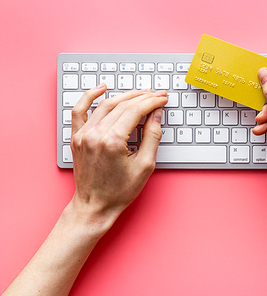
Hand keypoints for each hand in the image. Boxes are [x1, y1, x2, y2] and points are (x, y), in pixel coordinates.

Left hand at [70, 85, 168, 226]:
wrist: (94, 207)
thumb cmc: (119, 192)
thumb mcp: (145, 165)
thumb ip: (152, 136)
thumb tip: (156, 114)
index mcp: (112, 141)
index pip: (135, 110)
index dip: (152, 102)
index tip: (162, 98)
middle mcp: (95, 135)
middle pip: (122, 105)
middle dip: (142, 97)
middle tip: (156, 94)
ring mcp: (83, 135)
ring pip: (105, 105)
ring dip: (124, 96)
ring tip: (140, 93)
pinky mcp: (76, 137)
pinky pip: (79, 110)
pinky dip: (89, 96)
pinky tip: (101, 88)